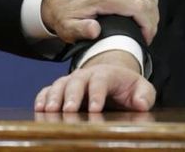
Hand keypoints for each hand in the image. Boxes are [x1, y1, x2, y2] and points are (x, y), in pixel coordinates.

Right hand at [34, 50, 155, 111]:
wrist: (113, 78)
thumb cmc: (128, 87)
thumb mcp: (142, 88)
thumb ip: (145, 95)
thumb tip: (141, 104)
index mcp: (107, 73)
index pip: (100, 81)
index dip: (96, 94)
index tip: (95, 110)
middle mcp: (86, 74)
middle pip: (76, 81)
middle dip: (71, 96)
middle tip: (67, 110)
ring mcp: (72, 81)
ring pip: (60, 84)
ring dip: (53, 97)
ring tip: (49, 111)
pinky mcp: (62, 88)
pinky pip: (48, 90)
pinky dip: (42, 97)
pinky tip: (39, 108)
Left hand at [40, 0, 157, 43]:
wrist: (57, 0)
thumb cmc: (65, 17)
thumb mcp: (68, 29)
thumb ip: (80, 30)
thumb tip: (94, 30)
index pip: (137, 6)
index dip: (147, 24)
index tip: (145, 38)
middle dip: (152, 19)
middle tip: (147, 35)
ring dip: (152, 9)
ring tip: (147, 25)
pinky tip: (145, 10)